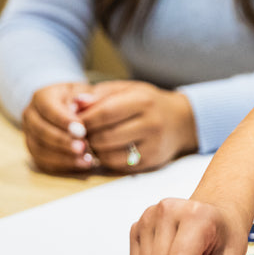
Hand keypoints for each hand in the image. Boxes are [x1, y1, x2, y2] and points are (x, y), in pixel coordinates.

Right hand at [22, 82, 98, 172]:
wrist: (69, 109)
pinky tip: (81, 165)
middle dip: (62, 140)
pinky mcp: (34, 150)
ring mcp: (29, 134)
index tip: (82, 129)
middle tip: (83, 147)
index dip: (63, 120)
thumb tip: (84, 100)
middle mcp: (30, 114)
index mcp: (41, 96)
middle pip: (41, 130)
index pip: (48, 108)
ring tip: (85, 159)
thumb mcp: (85, 93)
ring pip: (39, 148)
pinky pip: (43, 161)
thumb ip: (87, 96)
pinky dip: (62, 165)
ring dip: (62, 156)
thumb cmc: (80, 100)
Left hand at [76, 80, 197, 172]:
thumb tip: (75, 104)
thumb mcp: (128, 89)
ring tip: (92, 139)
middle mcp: (151, 124)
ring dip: (94, 149)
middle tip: (79, 132)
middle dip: (86, 136)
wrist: (181, 121)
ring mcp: (152, 145)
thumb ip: (100, 94)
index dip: (84, 118)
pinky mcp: (151, 162)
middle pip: (105, 136)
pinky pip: (118, 165)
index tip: (72, 119)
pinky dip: (105, 158)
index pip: (105, 113)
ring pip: (109, 154)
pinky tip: (105, 149)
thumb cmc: (148, 102)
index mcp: (143, 101)